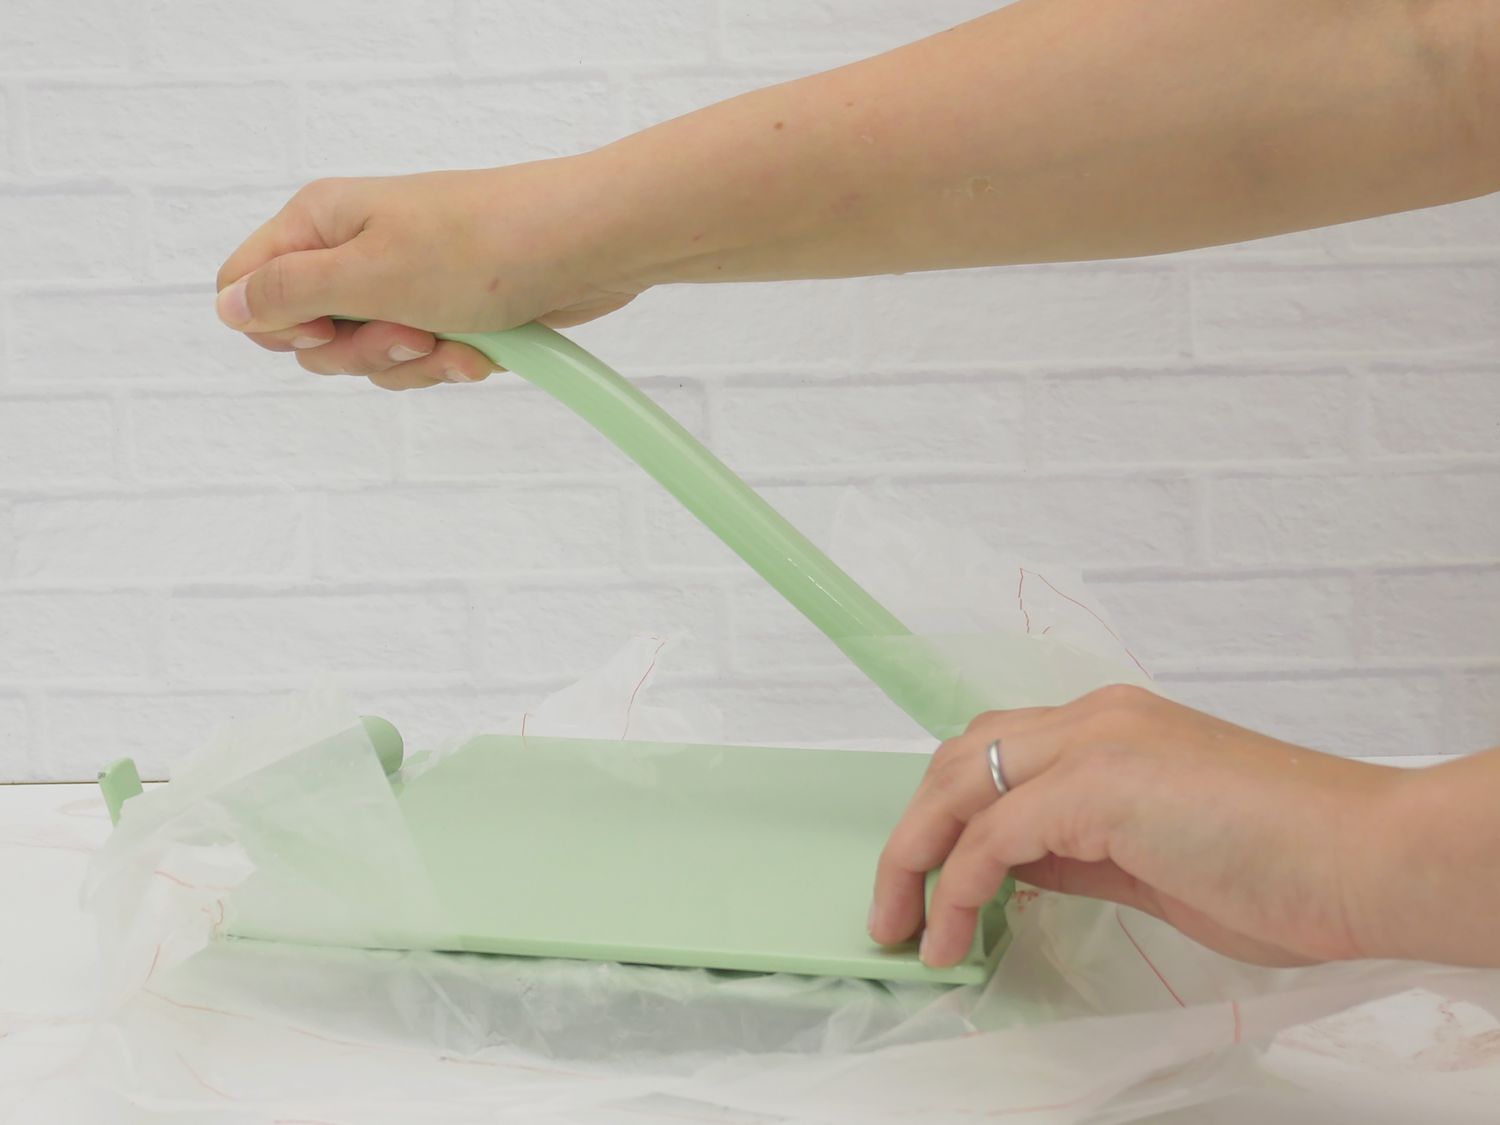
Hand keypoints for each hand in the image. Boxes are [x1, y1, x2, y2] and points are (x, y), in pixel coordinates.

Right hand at [213, 158, 647, 390]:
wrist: (586, 247)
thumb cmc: (482, 247)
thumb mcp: (369, 273)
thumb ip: (289, 293)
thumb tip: (226, 305)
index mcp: (322, 223)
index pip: (248, 285)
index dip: (276, 325)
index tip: (324, 329)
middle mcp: (356, 249)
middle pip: (311, 338)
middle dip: (363, 353)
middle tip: (409, 331)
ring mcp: (404, 283)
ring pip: (372, 358)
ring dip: (414, 364)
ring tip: (456, 339)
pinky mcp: (447, 312)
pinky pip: (423, 361)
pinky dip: (451, 364)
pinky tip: (483, 351)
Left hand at [870, 684, 1411, 967]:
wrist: (1366, 859)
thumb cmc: (1287, 863)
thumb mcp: (1155, 856)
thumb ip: (1081, 850)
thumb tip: (1017, 869)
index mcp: (1112, 724)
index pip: (996, 750)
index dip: (947, 810)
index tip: (925, 874)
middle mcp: (1093, 719)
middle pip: (959, 759)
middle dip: (911, 833)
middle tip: (893, 904)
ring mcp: (1094, 744)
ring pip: (958, 787)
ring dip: (914, 860)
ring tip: (903, 928)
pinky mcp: (1096, 786)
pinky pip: (991, 838)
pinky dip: (957, 888)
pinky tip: (952, 936)